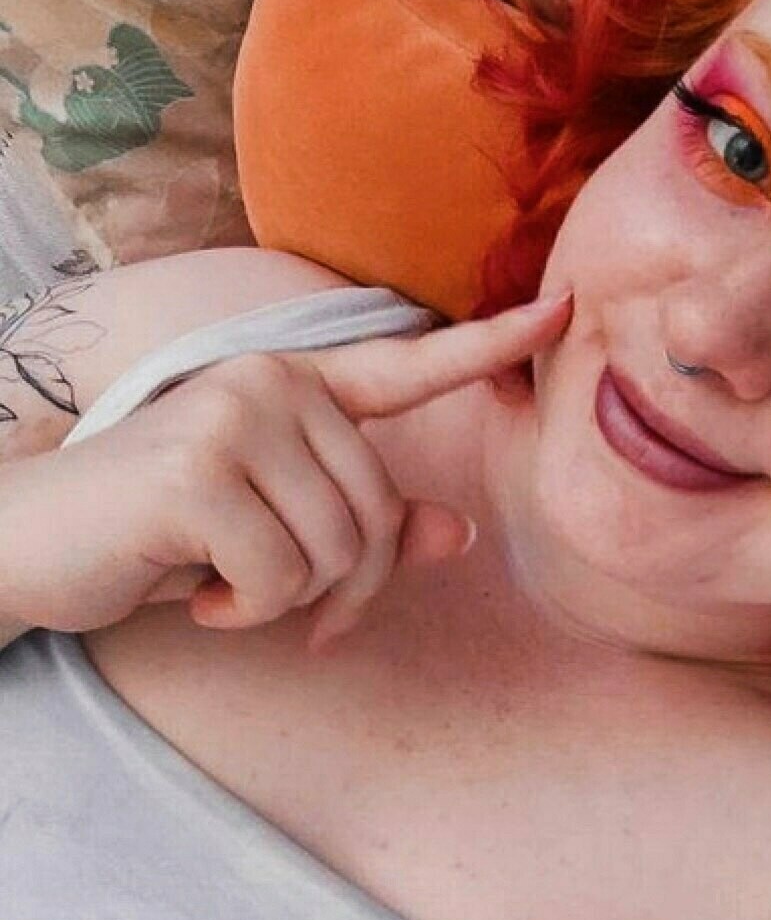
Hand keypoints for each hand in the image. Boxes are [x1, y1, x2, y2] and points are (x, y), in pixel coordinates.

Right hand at [0, 292, 571, 650]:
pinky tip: (194, 589)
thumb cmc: (164, 536)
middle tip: (281, 601)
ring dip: (288, 599)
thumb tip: (457, 532)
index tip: (567, 309)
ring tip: (225, 582)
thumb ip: (364, 525)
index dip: (494, 345)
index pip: (409, 366)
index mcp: (300, 387)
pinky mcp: (200, 470)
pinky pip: (283, 578)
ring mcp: (236, 415)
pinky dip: (246, 610)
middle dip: (345, 586)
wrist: (30, 544)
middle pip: (382, 513)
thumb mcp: (275, 531)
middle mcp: (275, 381)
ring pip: (339, 551)